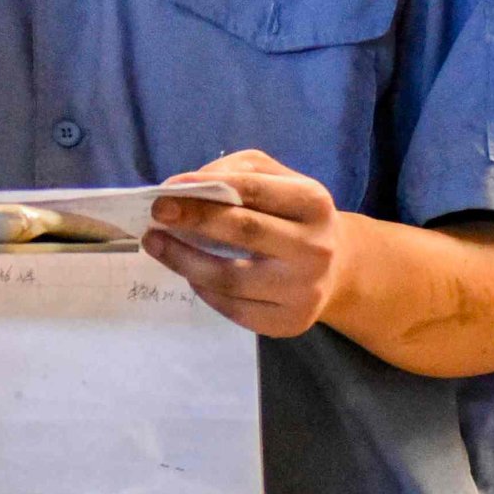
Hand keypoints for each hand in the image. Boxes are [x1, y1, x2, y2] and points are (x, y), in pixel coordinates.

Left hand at [145, 151, 348, 338]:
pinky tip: (189, 274)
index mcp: (313, 202)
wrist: (337, 267)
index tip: (168, 188)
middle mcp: (315, 247)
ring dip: (184, 260)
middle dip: (194, 220)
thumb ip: (237, 172)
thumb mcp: (279, 180)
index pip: (254, 190)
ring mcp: (303, 289)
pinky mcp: (289, 322)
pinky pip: (234, 309)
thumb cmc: (293, 216)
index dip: (207, 188)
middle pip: (244, 231)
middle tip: (156, 215)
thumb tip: (183, 186)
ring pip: (231, 278)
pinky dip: (204, 290)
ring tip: (157, 245)